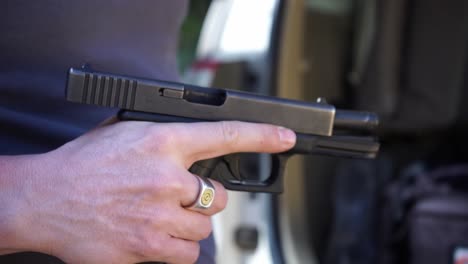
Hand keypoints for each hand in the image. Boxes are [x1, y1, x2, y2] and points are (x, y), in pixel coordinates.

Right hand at [0, 120, 295, 262]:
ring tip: (159, 216)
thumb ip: (165, 138)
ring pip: (205, 227)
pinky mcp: (148, 248)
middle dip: (207, 198)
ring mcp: (158, 216)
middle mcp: (165, 178)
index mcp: (161, 141)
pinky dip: (178, 247)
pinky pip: (188, 254)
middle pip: (220, 195)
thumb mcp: (125, 133)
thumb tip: (196, 143)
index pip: (224, 135)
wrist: (45, 199)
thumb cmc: (83, 165)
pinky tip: (156, 235)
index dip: (262, 136)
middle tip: (181, 196)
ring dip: (190, 224)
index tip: (284, 138)